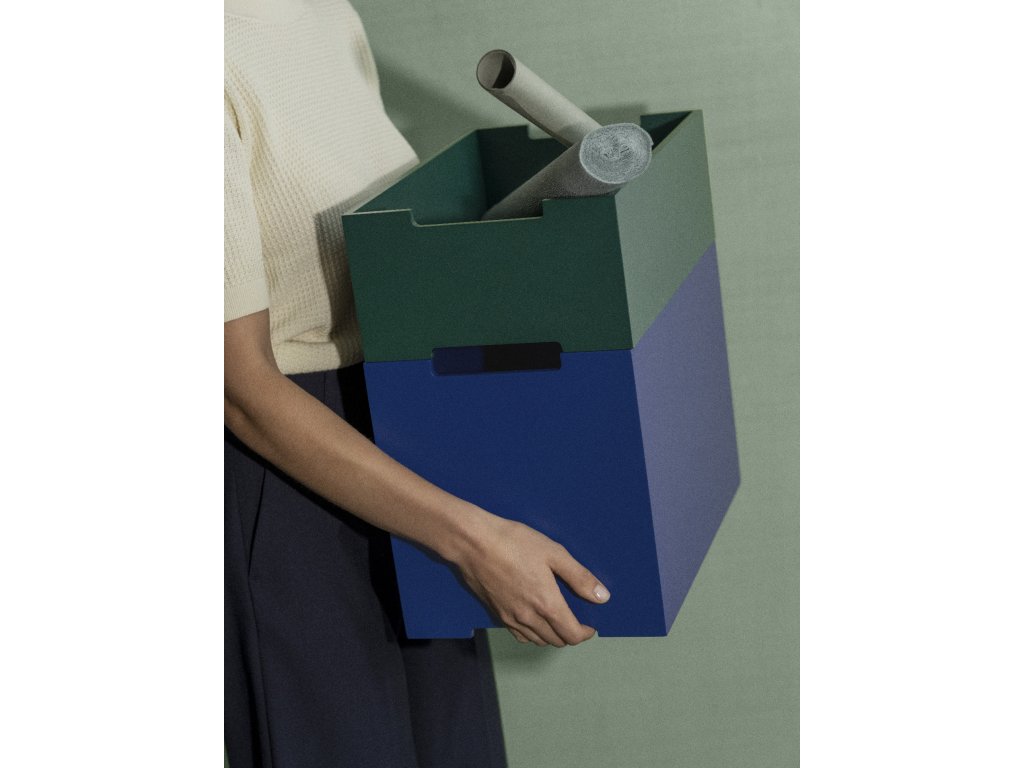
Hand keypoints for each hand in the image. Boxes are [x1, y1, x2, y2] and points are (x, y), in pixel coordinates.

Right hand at [453, 515, 609, 646]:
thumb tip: (602, 597)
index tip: (591, 625)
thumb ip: (579, 577)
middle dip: (570, 634)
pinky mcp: (496, 614)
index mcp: (547, 605)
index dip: (586, 633)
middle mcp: (529, 618)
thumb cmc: (514, 542)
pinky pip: (520, 635)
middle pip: (556, 641)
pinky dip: (532, 634)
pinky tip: (534, 619)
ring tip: (558, 620)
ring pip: (538, 641)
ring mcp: (510, 619)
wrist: (473, 543)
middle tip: (577, 620)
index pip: (572, 635)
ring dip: (552, 636)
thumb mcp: (554, 553)